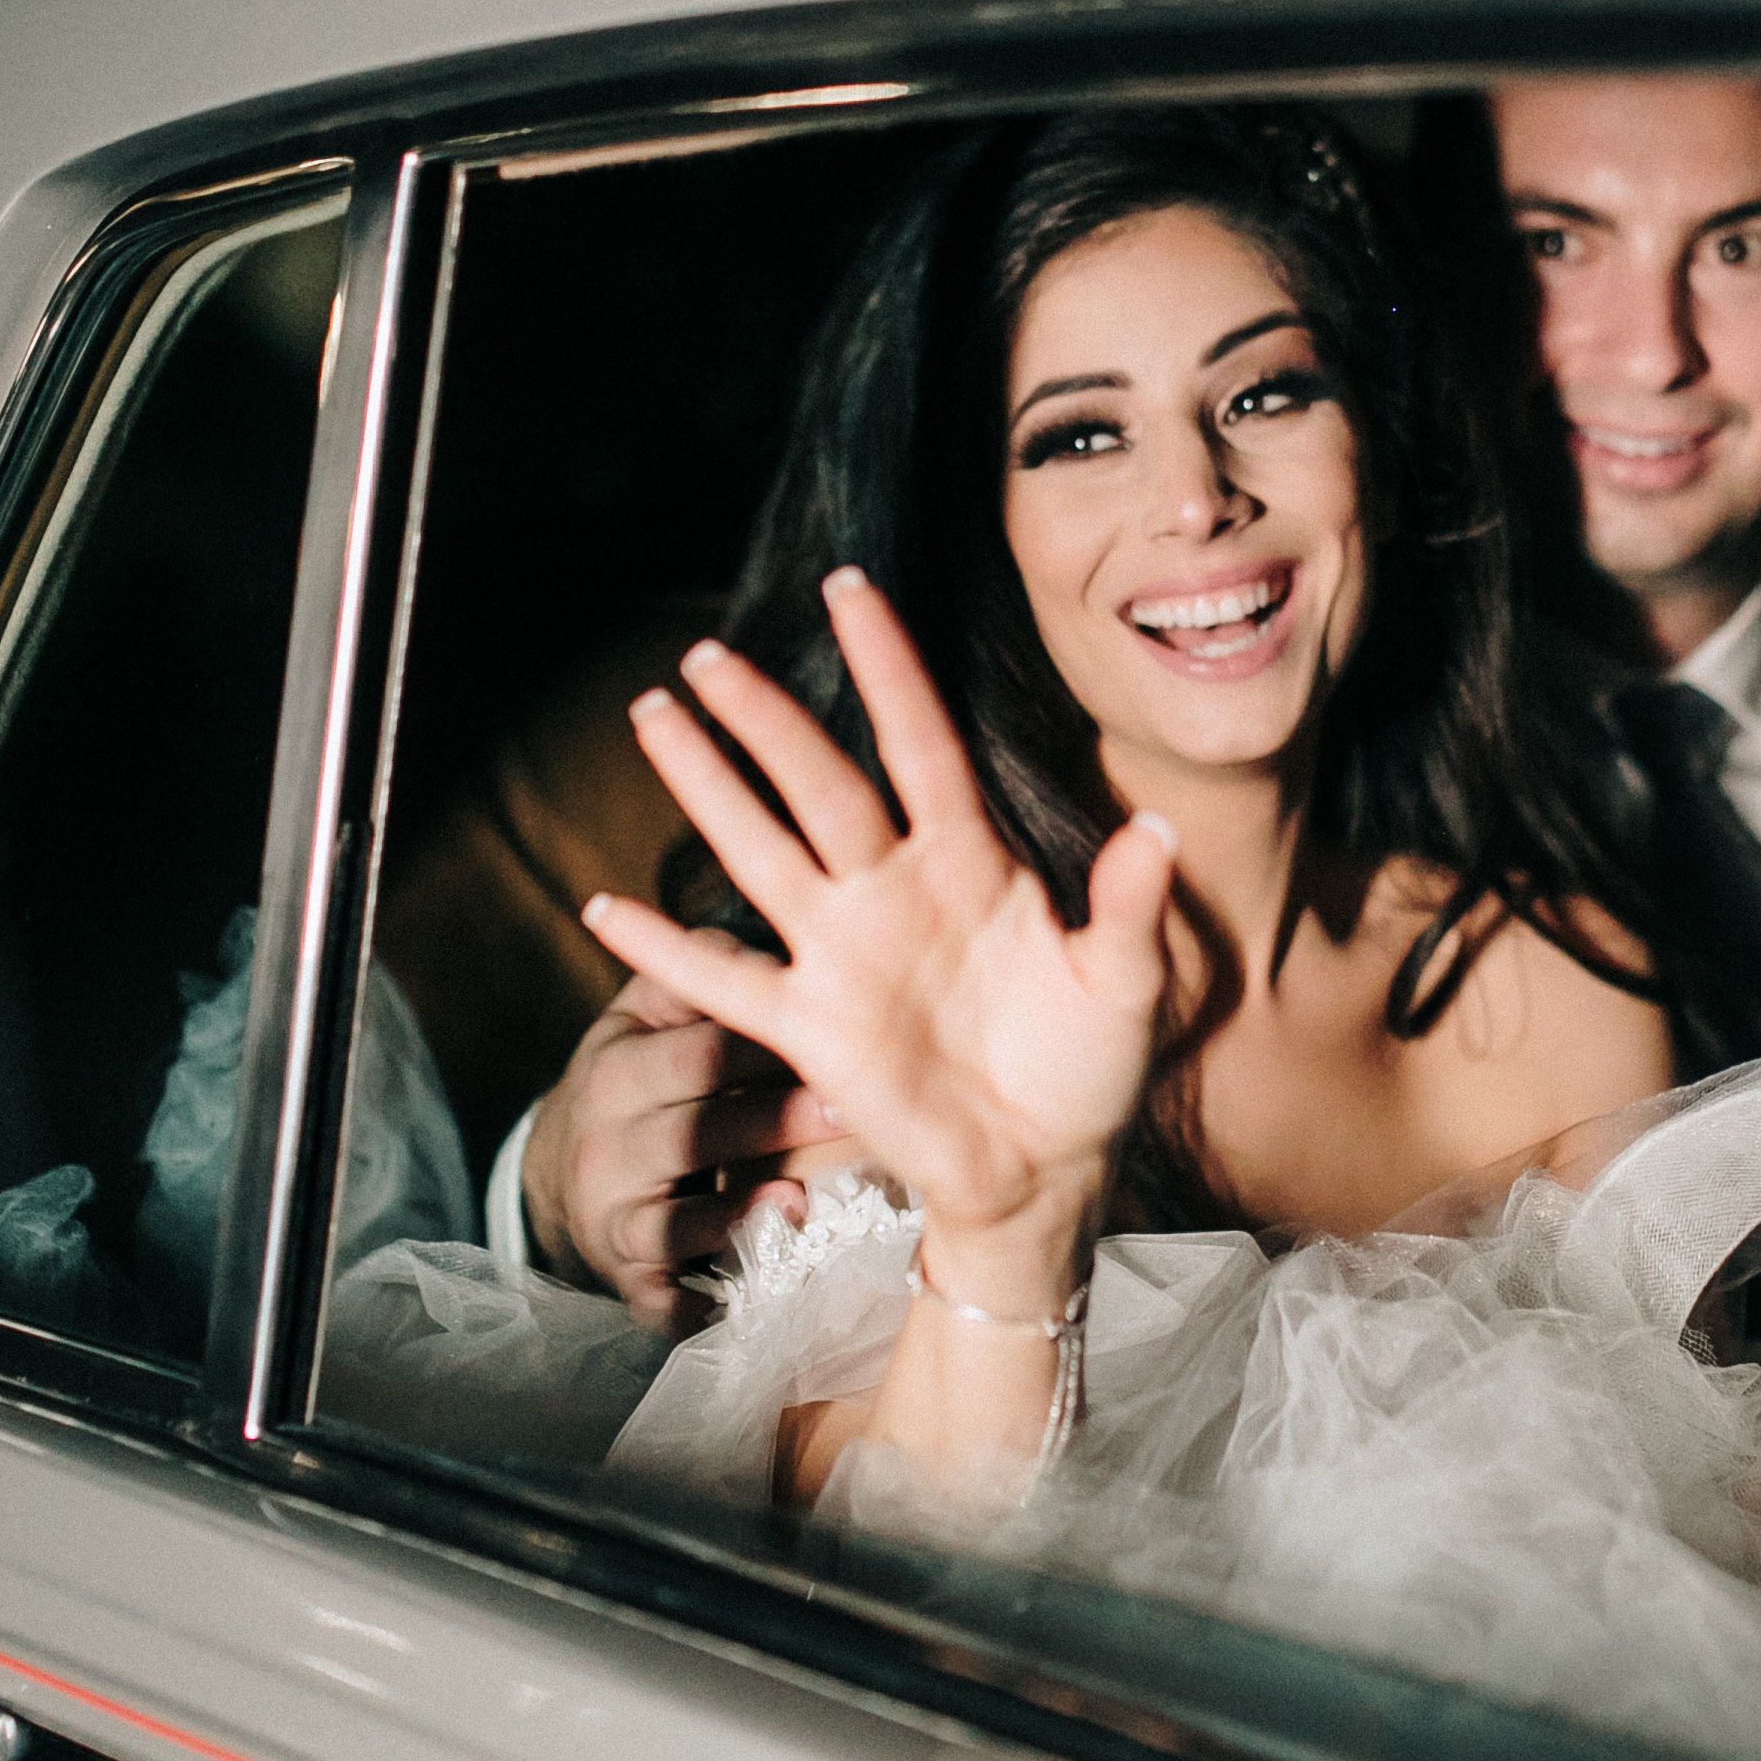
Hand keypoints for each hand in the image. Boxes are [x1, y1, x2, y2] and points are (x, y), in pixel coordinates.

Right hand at [520, 951, 831, 1334]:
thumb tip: (758, 939)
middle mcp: (608, 1147)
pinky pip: (662, 1302)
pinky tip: (752, 1305)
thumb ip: (695, 974)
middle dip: (769, 1121)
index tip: (834, 1033)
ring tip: (798, 1207)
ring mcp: (614, 1221)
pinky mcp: (630, 1283)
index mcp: (616, 1071)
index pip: (691, 1056)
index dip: (759, 1046)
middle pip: (691, 1135)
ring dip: (735, 1218)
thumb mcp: (644, 1019)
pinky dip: (700, 1309)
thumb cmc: (637, 1080)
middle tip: (851, 1108)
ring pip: (673, 1223)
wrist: (563, 1174)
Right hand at [581, 569, 1176, 1317]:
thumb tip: (1155, 829)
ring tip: (653, 717)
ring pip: (761, 851)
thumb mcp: (1127, 984)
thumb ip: (1132, 906)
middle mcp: (895, 891)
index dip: (886, 668)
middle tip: (706, 655)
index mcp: (974, 863)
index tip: (851, 589)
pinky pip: (725, 982)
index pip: (920, 744)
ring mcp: (845, 955)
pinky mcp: (814, 1028)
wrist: (1046, 1171)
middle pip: (818, 783)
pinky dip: (664, 952)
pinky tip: (604, 912)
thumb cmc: (1090, 1069)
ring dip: (706, 786)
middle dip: (765, 717)